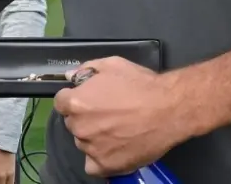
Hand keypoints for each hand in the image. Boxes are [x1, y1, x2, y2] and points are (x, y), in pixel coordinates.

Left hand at [53, 57, 184, 176]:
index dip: (73, 98)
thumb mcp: (111, 64)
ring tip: (116, 129)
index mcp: (77, 102)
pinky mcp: (107, 165)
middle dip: (84, 117)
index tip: (87, 98)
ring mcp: (92, 148)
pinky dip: (99, 159)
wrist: (169, 109)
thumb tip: (71, 76)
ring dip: (93, 137)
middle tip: (106, 113)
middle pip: (72, 122)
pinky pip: (92, 166)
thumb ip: (86, 69)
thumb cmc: (140, 84)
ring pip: (83, 142)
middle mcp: (80, 127)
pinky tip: (111, 149)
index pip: (61, 102)